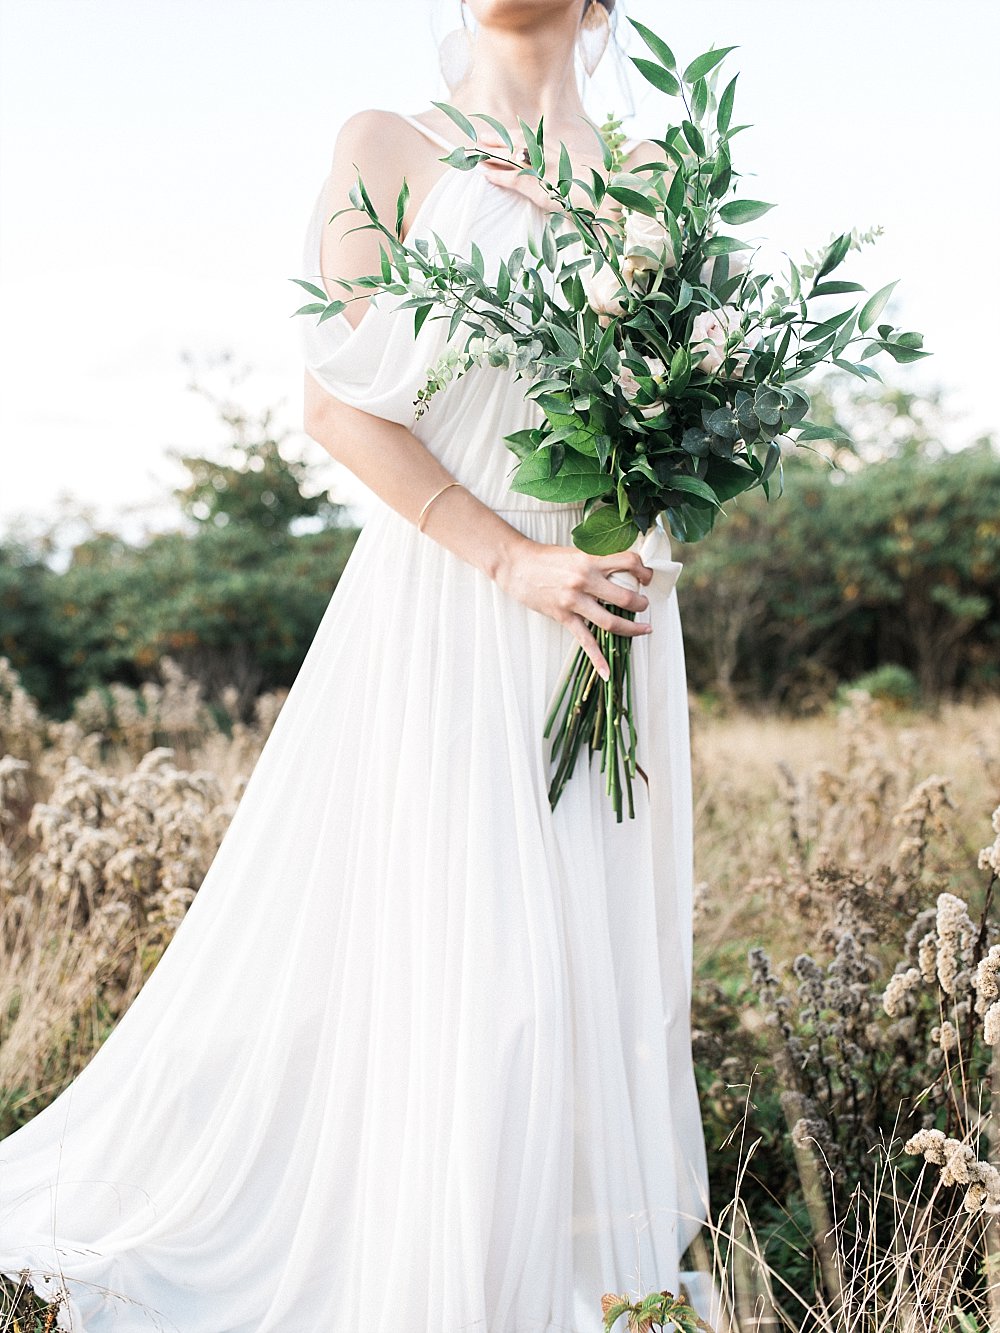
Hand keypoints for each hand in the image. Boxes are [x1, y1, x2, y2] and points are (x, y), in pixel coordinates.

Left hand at [476, 138, 606, 214]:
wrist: (604, 195)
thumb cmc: (595, 183)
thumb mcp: (579, 166)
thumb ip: (566, 158)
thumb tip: (563, 153)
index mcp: (555, 148)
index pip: (527, 137)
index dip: (509, 134)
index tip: (494, 131)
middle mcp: (546, 154)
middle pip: (515, 143)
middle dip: (495, 140)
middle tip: (477, 139)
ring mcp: (541, 169)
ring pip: (510, 158)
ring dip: (491, 156)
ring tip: (475, 155)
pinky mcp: (539, 186)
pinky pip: (513, 179)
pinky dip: (498, 176)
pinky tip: (485, 174)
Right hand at [494, 537, 653, 679]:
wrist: (516, 565)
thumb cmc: (545, 558)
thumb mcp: (575, 551)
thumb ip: (597, 560)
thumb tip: (621, 568)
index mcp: (589, 559)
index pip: (627, 562)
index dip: (643, 570)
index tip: (646, 577)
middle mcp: (584, 580)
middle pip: (625, 597)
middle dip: (641, 604)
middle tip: (644, 605)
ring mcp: (574, 601)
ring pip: (611, 621)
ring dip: (632, 628)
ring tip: (642, 629)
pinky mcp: (563, 616)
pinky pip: (585, 641)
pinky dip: (597, 658)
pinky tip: (607, 672)